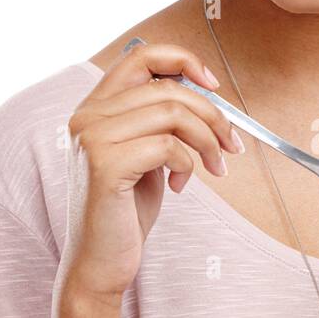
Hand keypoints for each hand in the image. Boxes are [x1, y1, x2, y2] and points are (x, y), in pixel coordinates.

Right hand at [61, 40, 244, 300]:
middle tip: (231, 145)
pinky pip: (168, 146)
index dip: (183, 60)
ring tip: (213, 168)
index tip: (214, 84)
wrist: (100, 262)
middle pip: (168, 88)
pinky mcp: (104, 164)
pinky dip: (188, 165)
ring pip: (172, 113)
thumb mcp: (146, 155)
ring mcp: (92, 138)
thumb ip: (161, 122)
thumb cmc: (125, 212)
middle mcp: (87, 116)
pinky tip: (180, 187)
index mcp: (95, 107)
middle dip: (212, 115)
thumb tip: (207, 96)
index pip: (141, 56)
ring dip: (207, 141)